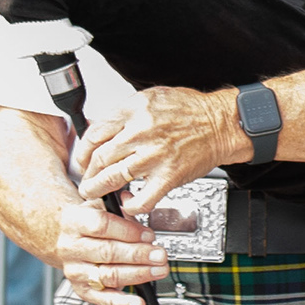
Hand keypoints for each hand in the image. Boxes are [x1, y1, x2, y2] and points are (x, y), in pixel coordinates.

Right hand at [47, 191, 166, 304]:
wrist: (66, 238)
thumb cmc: (89, 222)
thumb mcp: (100, 205)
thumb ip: (120, 206)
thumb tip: (133, 201)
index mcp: (75, 222)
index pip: (101, 225)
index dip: (128, 231)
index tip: (149, 234)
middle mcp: (72, 247)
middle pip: (107, 252)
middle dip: (138, 254)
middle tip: (160, 254)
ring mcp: (76, 270)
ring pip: (108, 275)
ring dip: (138, 274)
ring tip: (159, 270)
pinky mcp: (82, 289)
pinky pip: (103, 299)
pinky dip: (123, 303)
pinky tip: (139, 302)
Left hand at [73, 84, 238, 222]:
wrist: (222, 123)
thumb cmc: (190, 111)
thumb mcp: (151, 98)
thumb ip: (126, 113)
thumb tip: (102, 129)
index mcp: (134, 110)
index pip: (95, 133)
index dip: (83, 150)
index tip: (83, 159)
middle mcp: (141, 132)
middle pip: (99, 157)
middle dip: (87, 173)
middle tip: (86, 180)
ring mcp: (154, 155)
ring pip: (113, 178)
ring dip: (98, 190)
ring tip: (94, 193)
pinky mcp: (169, 176)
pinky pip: (142, 199)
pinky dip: (130, 206)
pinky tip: (128, 203)